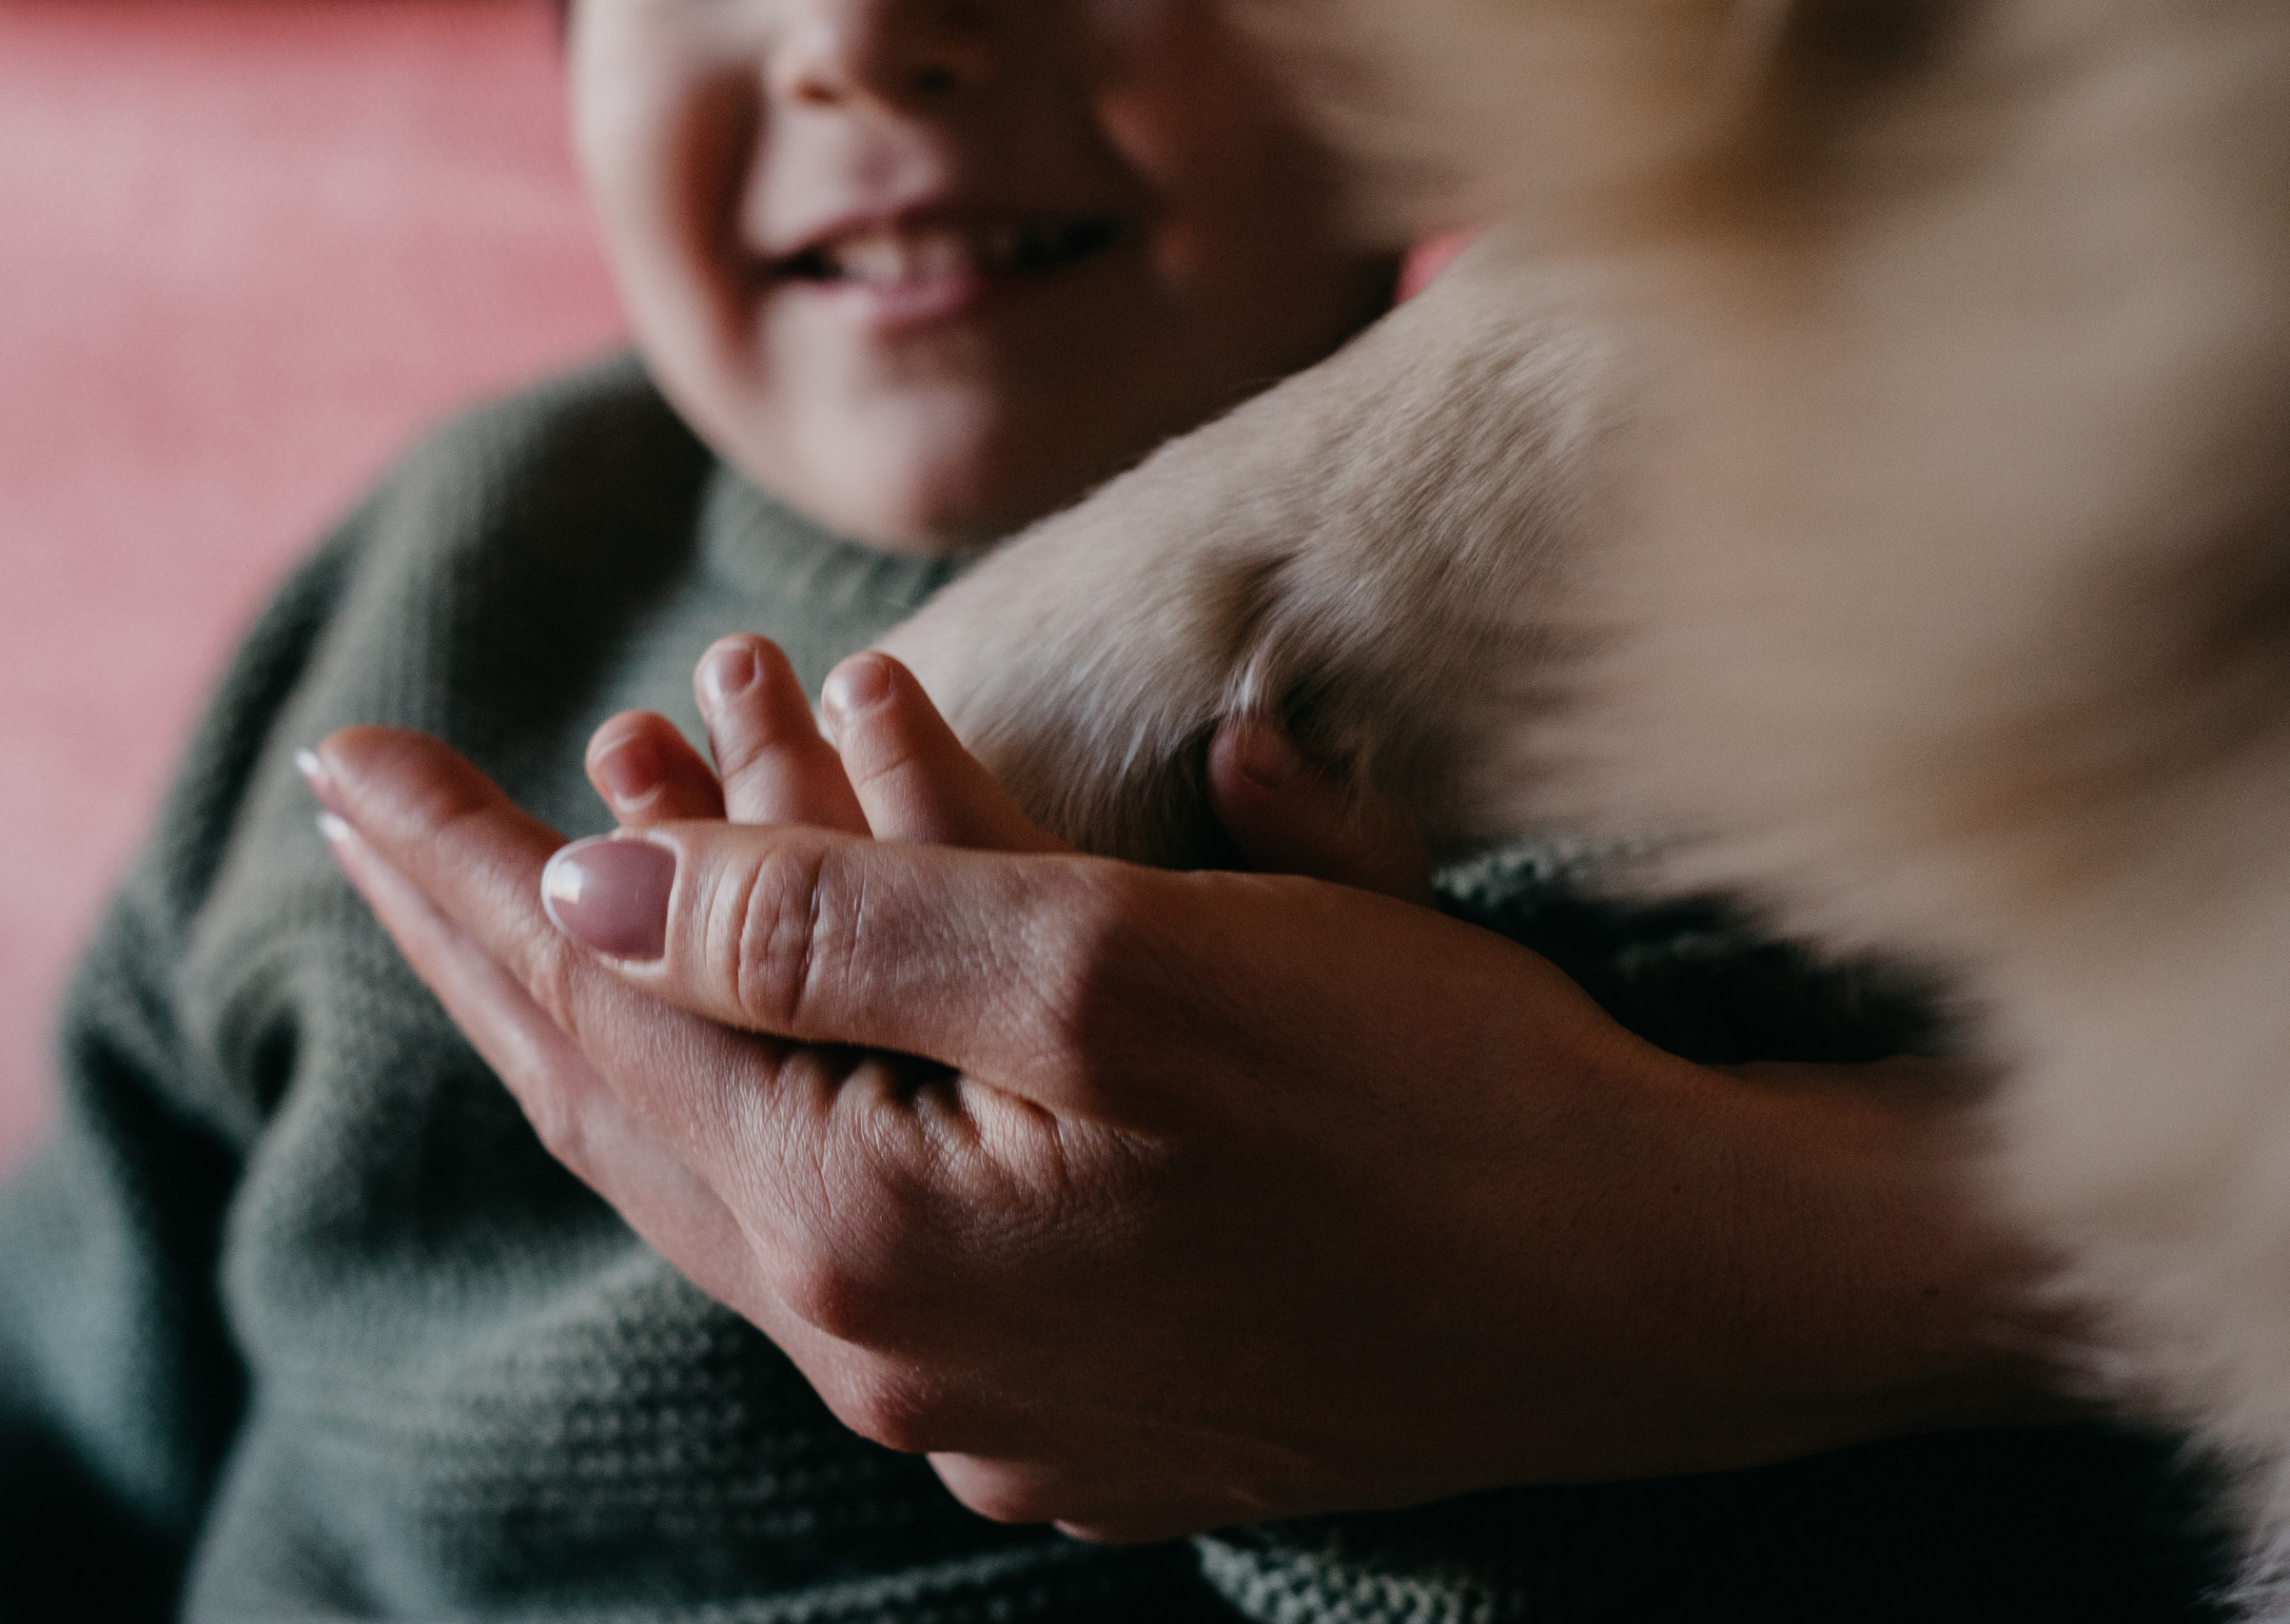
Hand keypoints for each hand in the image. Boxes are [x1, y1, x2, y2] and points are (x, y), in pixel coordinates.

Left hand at [305, 643, 2063, 1540]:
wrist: (1666, 1291)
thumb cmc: (1427, 1108)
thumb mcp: (1117, 968)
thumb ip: (832, 927)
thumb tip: (588, 898)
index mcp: (872, 1238)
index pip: (592, 1032)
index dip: (458, 882)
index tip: (341, 764)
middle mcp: (900, 1349)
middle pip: (639, 1116)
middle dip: (507, 946)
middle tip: (375, 816)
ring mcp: (998, 1390)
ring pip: (769, 1162)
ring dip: (679, 1000)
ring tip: (602, 856)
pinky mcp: (1098, 1385)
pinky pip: (894, 1209)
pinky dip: (823, 1082)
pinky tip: (804, 1046)